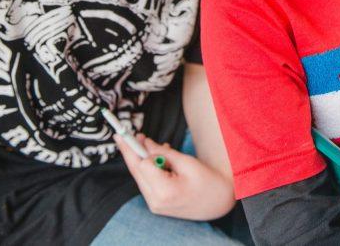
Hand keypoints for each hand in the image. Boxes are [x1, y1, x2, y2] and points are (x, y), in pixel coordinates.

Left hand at [117, 133, 235, 220]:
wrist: (218, 203)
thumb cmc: (207, 181)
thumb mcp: (187, 162)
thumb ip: (164, 153)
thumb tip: (145, 144)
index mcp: (165, 191)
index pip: (144, 165)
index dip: (140, 148)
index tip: (132, 134)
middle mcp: (156, 201)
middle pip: (137, 172)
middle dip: (129, 152)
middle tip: (121, 135)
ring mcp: (155, 205)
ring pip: (140, 177)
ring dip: (142, 159)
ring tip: (151, 143)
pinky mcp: (156, 204)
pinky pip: (147, 182)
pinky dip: (149, 168)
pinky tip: (158, 158)